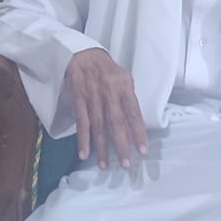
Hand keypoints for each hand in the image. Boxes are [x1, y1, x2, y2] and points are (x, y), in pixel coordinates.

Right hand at [64, 47, 147, 168]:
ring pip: (98, 126)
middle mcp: (109, 93)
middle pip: (116, 123)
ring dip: (101, 148)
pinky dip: (82, 139)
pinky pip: (81, 123)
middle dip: (121, 145)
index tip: (143, 151)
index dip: (138, 133)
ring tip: (105, 166)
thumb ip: (129, 99)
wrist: (81, 55)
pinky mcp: (78, 100)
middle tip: (126, 164)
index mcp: (124, 87)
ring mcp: (92, 97)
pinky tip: (84, 154)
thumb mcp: (124, 78)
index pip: (133, 113)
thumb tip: (135, 123)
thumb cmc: (107, 69)